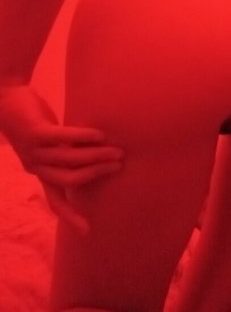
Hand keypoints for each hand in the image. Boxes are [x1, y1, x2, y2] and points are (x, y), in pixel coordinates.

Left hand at [0, 84, 123, 233]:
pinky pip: (64, 137)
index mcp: (40, 172)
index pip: (54, 201)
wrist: (5, 100)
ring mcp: (35, 150)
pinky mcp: (36, 133)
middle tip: (119, 165)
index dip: (70, 216)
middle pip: (71, 179)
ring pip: (71, 159)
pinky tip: (100, 134)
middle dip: (96, 174)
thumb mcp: (49, 143)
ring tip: (117, 149)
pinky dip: (84, 137)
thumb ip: (66, 151)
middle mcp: (36, 166)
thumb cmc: (33, 121)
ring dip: (97, 155)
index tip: (87, 230)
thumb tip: (97, 154)